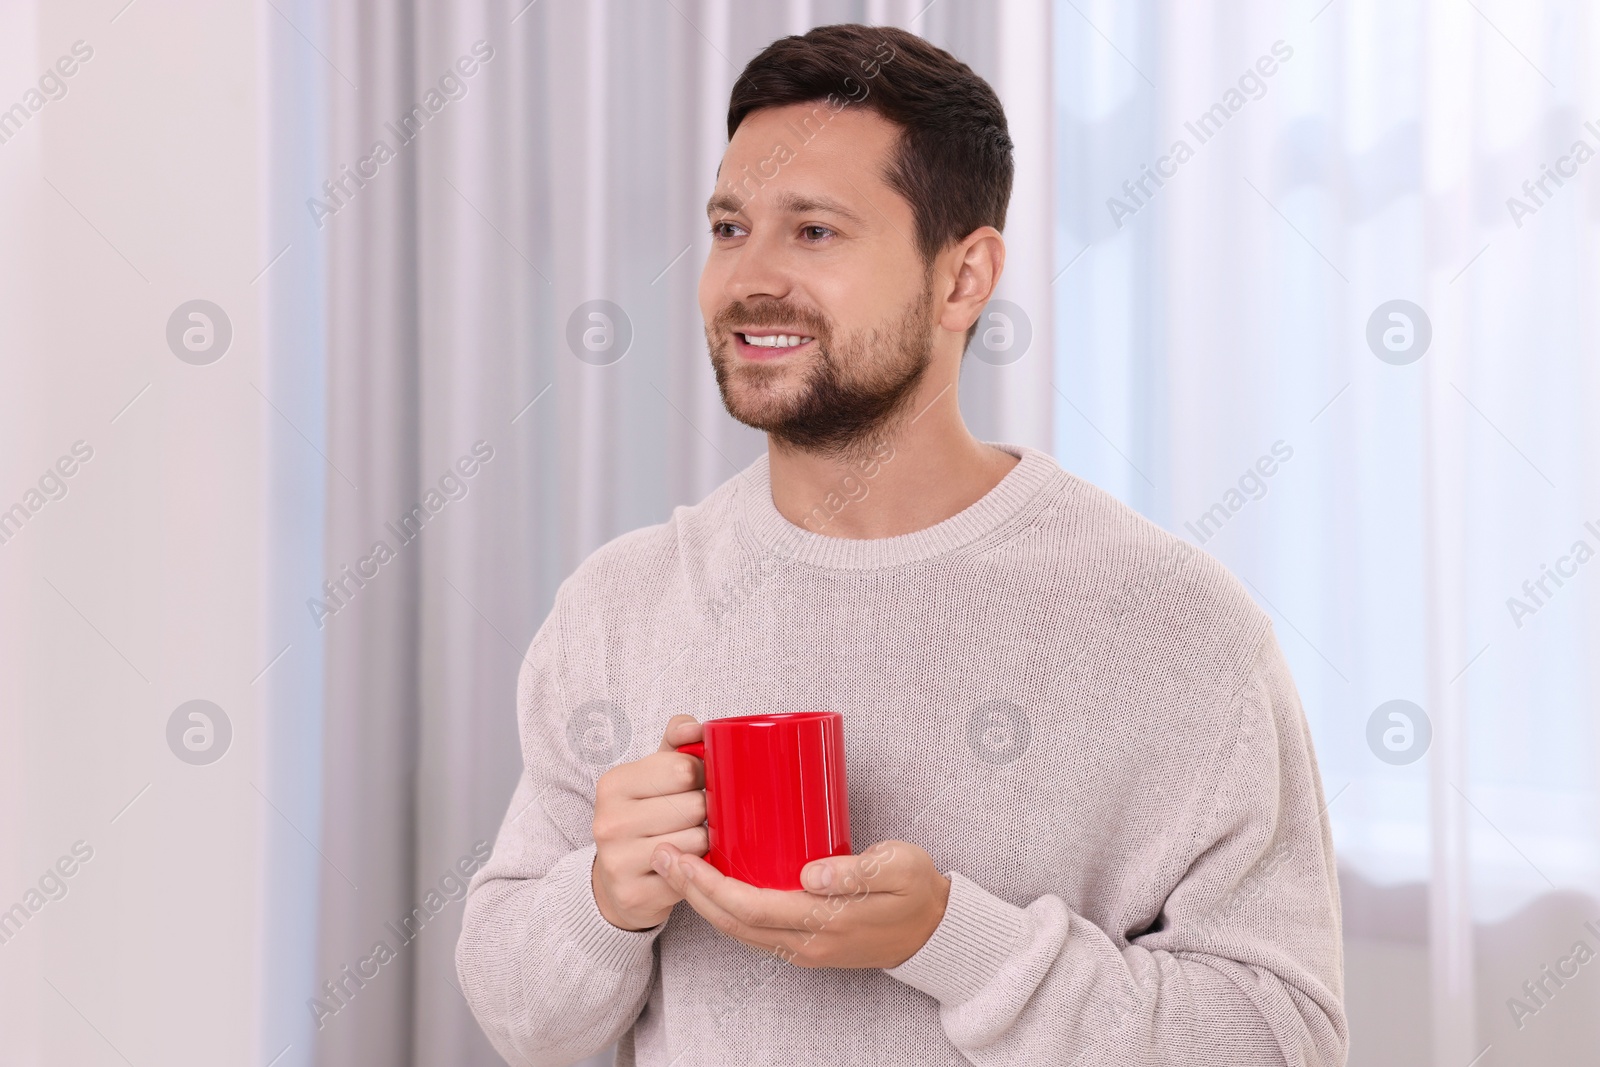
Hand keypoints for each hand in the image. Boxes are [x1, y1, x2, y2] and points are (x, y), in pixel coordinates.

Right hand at [590, 714, 708, 930]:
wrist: (618, 879)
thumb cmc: (645, 818)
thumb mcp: (654, 776)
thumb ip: (676, 745)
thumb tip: (694, 728)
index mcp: (614, 783)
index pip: (683, 769)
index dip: (703, 776)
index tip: (698, 784)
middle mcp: (609, 821)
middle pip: (694, 806)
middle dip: (706, 811)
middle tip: (696, 817)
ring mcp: (617, 860)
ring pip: (696, 841)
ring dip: (704, 842)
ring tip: (691, 841)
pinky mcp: (633, 894)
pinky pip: (690, 875)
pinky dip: (697, 871)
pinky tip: (684, 867)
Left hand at [651, 839, 950, 968]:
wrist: (934, 931)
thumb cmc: (917, 890)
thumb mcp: (900, 868)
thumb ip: (857, 871)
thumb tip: (811, 873)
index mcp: (824, 922)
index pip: (752, 907)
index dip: (711, 885)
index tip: (683, 856)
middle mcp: (805, 942)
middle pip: (732, 923)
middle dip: (692, 891)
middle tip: (661, 855)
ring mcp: (802, 948)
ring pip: (737, 930)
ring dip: (702, 901)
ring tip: (674, 867)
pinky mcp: (802, 943)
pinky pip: (752, 930)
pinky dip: (723, 908)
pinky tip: (710, 883)